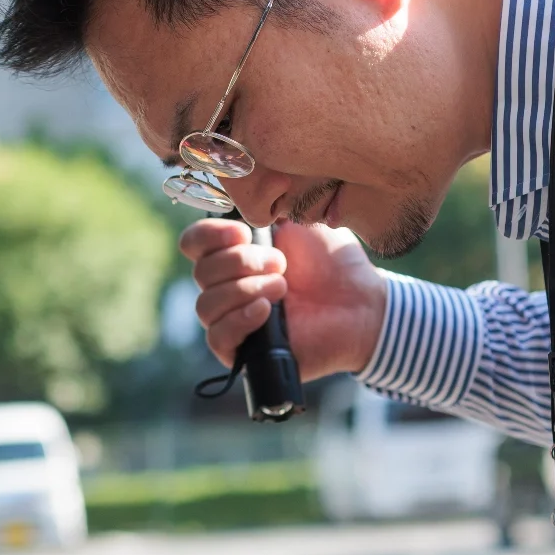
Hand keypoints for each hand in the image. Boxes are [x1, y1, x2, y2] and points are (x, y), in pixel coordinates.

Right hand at [181, 218, 387, 378]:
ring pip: (206, 305)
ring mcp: (233, 320)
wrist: (360, 303)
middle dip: (240, 263)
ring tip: (282, 288)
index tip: (243, 233)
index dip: (209, 236)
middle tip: (281, 264)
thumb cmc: (332, 263)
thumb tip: (233, 201)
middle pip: (201, 272)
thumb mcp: (298, 223)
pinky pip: (217, 337)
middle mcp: (227, 287)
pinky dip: (238, 321)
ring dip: (243, 290)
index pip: (194, 243)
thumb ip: (263, 211)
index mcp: (234, 255)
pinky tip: (264, 311)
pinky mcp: (244, 352)